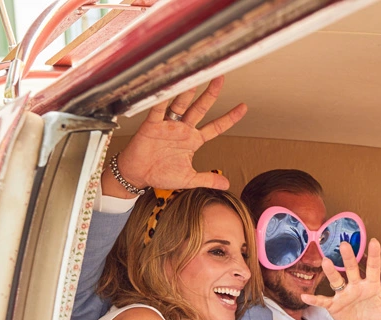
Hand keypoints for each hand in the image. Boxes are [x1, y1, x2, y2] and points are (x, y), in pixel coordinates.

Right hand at [105, 76, 246, 196]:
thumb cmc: (161, 174)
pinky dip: (162, 98)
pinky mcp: (152, 125)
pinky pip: (158, 109)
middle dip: (211, 93)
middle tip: (220, 77)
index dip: (229, 118)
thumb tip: (226, 184)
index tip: (243, 107)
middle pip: (200, 108)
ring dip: (189, 91)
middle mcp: (183, 129)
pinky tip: (169, 87)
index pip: (215, 126)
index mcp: (193, 140)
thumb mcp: (189, 179)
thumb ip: (208, 179)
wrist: (138, 174)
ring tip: (197, 75)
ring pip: (181, 104)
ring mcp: (168, 125)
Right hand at [299, 239, 380, 319]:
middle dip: (349, 257)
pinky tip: (306, 296)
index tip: (374, 241)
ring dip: (331, 272)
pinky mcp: (333, 304)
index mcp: (371, 284)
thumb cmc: (374, 313)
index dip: (374, 255)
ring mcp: (343, 293)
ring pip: (337, 280)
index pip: (373, 267)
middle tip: (346, 244)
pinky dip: (314, 299)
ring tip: (326, 261)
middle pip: (352, 269)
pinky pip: (323, 301)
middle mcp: (355, 285)